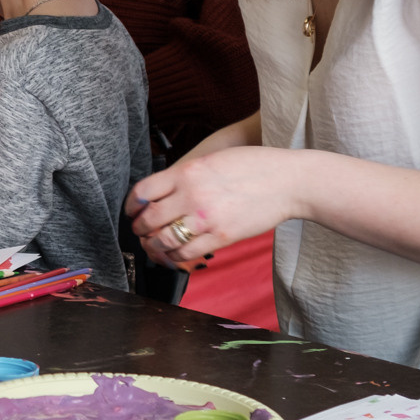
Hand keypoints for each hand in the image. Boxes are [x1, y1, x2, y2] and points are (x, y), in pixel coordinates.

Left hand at [128, 145, 305, 269]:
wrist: (288, 181)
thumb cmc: (254, 167)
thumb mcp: (212, 160)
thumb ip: (185, 175)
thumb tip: (161, 191)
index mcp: (187, 172)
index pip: (143, 191)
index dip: (132, 205)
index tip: (132, 211)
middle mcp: (192, 195)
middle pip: (149, 219)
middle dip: (140, 229)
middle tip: (141, 231)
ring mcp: (206, 218)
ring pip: (163, 240)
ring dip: (154, 246)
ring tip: (155, 245)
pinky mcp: (221, 238)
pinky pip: (186, 254)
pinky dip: (174, 258)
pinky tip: (174, 256)